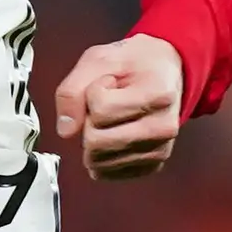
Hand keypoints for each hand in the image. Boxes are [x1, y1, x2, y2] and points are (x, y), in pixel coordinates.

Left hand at [53, 32, 186, 180]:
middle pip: (97, 141)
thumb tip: (66, 130)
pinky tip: (115, 133)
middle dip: (89, 121)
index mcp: (158, 94)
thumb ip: (72, 91)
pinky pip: (107, 172)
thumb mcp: (98, 60)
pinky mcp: (152, 165)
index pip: (100, 110)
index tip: (108, 83)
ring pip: (99, 161)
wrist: (165, 71)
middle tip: (107, 102)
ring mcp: (159, 149)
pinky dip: (101, 154)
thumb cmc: (135, 63)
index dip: (93, 93)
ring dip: (94, 137)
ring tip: (113, 116)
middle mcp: (163, 127)